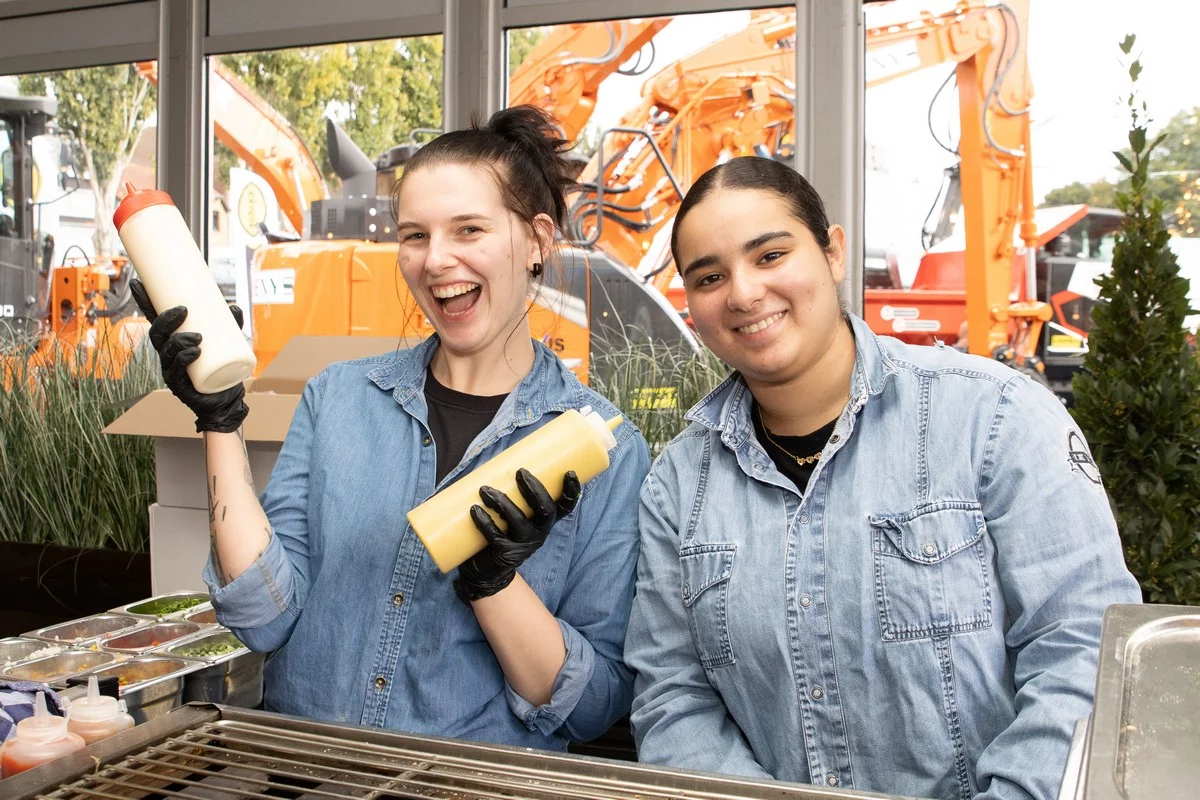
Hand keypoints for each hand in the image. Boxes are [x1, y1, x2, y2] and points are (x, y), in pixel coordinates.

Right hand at [130, 278, 248, 433]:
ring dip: (179, 341)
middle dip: (166, 320)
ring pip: (167, 352)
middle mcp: (168, 355)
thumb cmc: (221, 367)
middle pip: (157, 334)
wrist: (226, 399)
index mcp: (172, 341)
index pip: (154, 319)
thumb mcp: (228, 342)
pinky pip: (177, 372)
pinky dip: (185, 360)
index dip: (144, 302)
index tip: (137, 282)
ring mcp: (171, 370)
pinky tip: (195, 353)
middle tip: (183, 310)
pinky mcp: (180, 386)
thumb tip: (234, 305)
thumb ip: (231, 324)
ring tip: (198, 337)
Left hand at [454, 468, 581, 602]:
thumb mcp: (510, 512)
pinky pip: (495, 535)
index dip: (572, 491)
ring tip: (485, 490)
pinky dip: (484, 521)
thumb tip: (497, 459)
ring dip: (502, 502)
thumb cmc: (499, 530)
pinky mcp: (505, 554)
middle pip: (546, 511)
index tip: (569, 472)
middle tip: (520, 472)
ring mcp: (523, 545)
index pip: (565, 507)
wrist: (486, 569)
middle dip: (535, 489)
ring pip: (519, 521)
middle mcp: (539, 534)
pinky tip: (475, 509)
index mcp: (544, 522)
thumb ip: (508, 491)